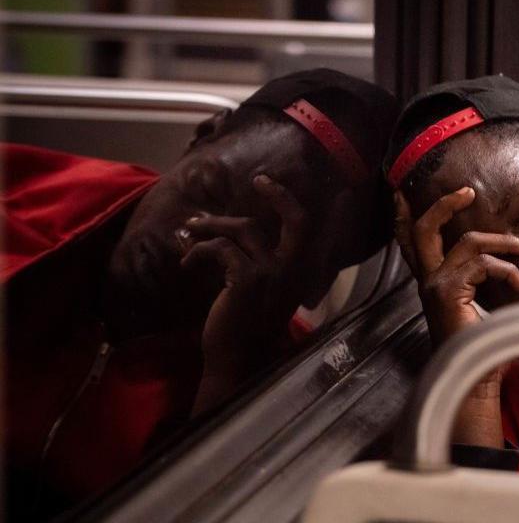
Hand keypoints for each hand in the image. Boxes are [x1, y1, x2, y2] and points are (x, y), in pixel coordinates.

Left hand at [181, 174, 307, 412]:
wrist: (236, 360)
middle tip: (259, 180)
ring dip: (214, 225)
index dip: (301, 203)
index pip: (310, 231)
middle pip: (294, 220)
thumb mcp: (262, 291)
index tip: (280, 184)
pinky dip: (198, 252)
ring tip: (191, 229)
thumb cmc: (247, 326)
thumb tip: (228, 230)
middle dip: (278, 194)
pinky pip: (220, 250)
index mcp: (299, 273)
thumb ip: (256, 262)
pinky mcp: (246, 280)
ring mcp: (272, 274)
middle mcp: (292, 270)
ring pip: (245, 229)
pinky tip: (186, 263)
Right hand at [394, 187, 518, 346]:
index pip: (413, 244)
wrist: (477, 379)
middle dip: (444, 205)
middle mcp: (429, 281)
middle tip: (467, 192)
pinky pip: (483, 265)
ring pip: (470, 243)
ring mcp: (436, 285)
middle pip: (425, 230)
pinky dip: (509, 270)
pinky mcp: (448, 292)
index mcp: (435, 282)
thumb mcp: (496, 302)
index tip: (403, 194)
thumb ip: (505, 276)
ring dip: (506, 243)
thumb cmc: (487, 346)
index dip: (406, 217)